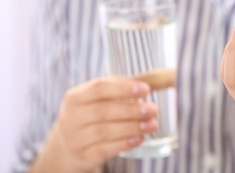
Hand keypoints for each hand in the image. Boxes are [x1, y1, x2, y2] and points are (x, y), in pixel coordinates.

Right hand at [31, 69, 174, 172]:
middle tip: (153, 109)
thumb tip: (164, 78)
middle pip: (103, 111)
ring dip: (131, 127)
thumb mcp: (103, 98)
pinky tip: (140, 139)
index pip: (99, 88)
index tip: (146, 89)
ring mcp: (75, 138)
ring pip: (104, 132)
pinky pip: (104, 150)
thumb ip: (130, 86)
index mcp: (75, 96)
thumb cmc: (93, 113)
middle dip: (131, 110)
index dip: (123, 88)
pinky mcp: (83, 156)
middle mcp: (71, 117)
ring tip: (152, 124)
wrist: (69, 145)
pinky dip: (124, 144)